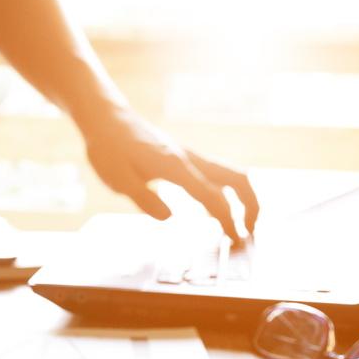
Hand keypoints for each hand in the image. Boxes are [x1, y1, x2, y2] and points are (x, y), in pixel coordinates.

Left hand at [84, 109, 258, 239]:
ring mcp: (189, 157)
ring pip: (230, 174)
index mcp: (174, 167)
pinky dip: (226, 193)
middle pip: (237, 178)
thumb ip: (144, 199)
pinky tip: (217, 210)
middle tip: (248, 232)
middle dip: (250, 205)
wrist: (107, 119)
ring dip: (242, 198)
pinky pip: (215, 175)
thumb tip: (169, 217)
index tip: (235, 239)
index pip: (212, 195)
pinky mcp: (184, 159)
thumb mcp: (118, 179)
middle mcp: (189, 160)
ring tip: (240, 224)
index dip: (227, 219)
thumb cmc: (109, 148)